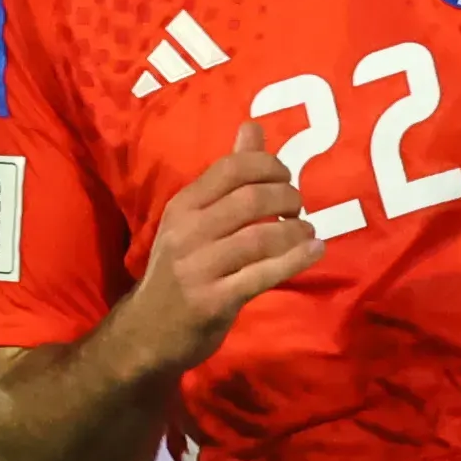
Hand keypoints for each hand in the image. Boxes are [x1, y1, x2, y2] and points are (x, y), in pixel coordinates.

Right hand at [116, 122, 321, 379]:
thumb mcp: (192, 220)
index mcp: (182, 206)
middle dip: (287, 197)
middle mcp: (187, 232)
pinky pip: (264, 274)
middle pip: (250, 199)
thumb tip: (252, 127)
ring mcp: (200, 268)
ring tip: (307, 231)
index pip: (231, 169)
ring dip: (295, 231)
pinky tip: (315, 251)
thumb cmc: (178, 270)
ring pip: (261, 237)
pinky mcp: (215, 301)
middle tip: (298, 206)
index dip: (268, 165)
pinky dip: (297, 260)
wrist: (146, 333)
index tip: (285, 177)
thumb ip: (225, 177)